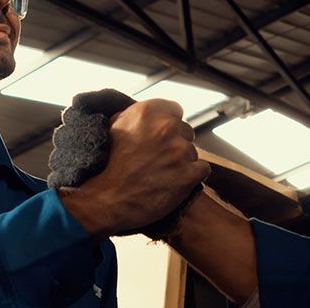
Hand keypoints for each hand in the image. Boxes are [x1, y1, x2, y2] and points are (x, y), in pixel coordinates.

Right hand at [59, 99, 209, 239]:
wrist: (107, 200)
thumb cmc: (107, 166)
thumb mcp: (114, 127)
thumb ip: (134, 115)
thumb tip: (149, 114)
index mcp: (148, 112)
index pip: (175, 110)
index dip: (168, 124)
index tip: (162, 136)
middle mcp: (166, 127)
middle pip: (186, 131)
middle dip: (176, 143)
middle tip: (160, 158)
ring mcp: (179, 151)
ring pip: (193, 151)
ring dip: (182, 161)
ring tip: (163, 173)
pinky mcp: (188, 174)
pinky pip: (202, 169)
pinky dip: (193, 176)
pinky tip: (176, 181)